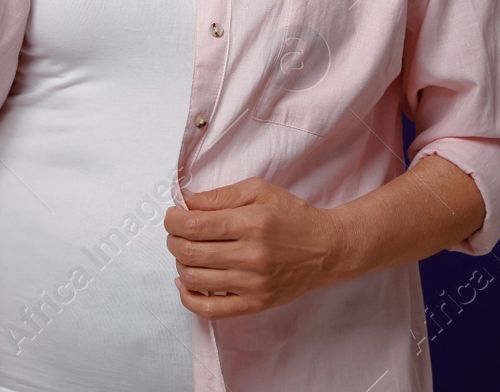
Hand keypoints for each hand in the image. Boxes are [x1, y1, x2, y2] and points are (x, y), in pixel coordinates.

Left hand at [163, 176, 350, 318]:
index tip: (173, 216)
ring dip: (180, 263)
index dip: (173, 220)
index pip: (194, 225)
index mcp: (251, 223)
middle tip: (177, 232)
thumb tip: (185, 202)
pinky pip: (209, 309)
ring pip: (194, 279)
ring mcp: (253, 284)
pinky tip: (186, 282)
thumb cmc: (292, 216)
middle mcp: (251, 256)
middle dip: (173, 239)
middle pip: (189, 252)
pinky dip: (188, 297)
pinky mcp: (254, 304)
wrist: (326, 250)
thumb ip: (220, 196)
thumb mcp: (259, 191)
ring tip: (188, 252)